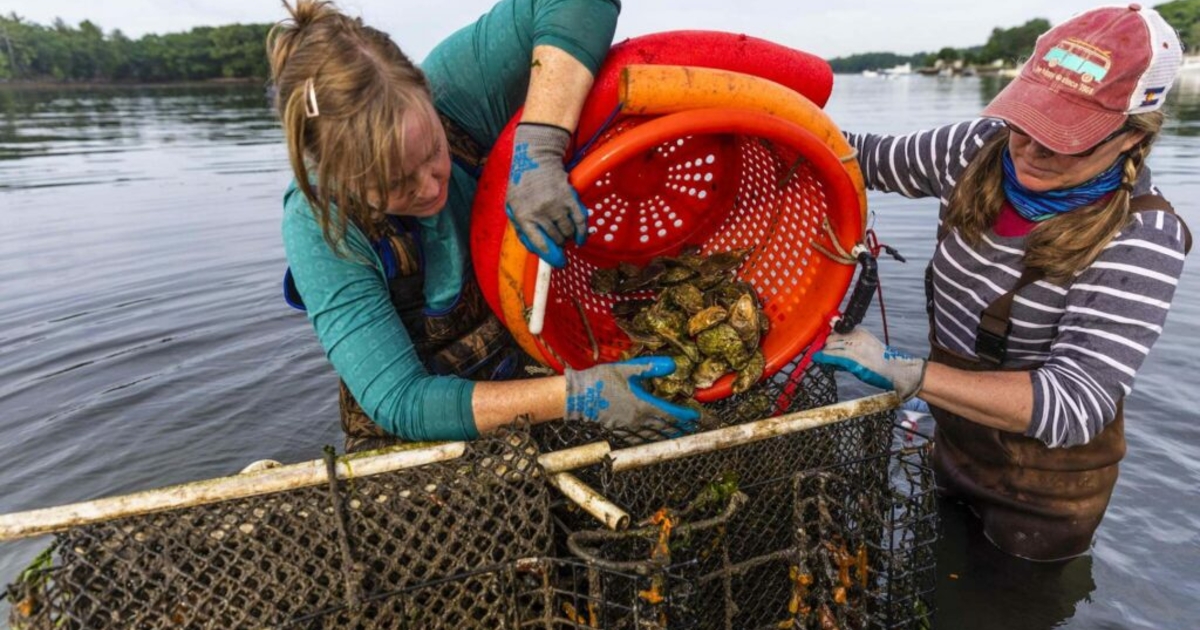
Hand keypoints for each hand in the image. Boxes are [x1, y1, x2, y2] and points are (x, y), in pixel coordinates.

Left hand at [505, 123, 587, 268]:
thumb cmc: (522, 184)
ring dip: (568, 236)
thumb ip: (522, 228)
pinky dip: (582, 232)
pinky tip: (580, 238)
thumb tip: (536, 250)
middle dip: (559, 243)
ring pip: (568, 232)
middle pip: (556, 239)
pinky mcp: (569, 197)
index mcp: (524, 216)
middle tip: (560, 241)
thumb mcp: (512, 206)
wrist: (535, 158)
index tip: (559, 263)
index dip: (551, 257)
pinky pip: (580, 221)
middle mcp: (540, 212)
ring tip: (565, 233)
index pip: (540, 243)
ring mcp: (556, 204)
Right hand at [565, 357, 701, 443]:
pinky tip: (653, 438)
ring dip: (668, 435)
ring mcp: (629, 428)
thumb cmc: (601, 381)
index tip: (696, 415)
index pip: (672, 414)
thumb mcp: (628, 369)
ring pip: (654, 435)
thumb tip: (673, 364)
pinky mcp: (619, 431)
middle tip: (692, 428)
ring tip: (678, 434)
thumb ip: (652, 367)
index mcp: (644, 405)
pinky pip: (640, 439)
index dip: (686, 416)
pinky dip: (651, 439)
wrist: (578, 396)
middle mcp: (639, 421)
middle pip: (666, 427)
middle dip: (681, 427)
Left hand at [813, 328, 926, 401]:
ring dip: (823, 353)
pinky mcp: (852, 359)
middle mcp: (856, 336)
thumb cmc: (880, 360)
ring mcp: (854, 347)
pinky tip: (818, 359)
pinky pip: (832, 356)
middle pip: (831, 337)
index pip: (837, 328)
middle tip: (820, 352)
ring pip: (830, 346)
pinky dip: (823, 357)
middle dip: (824, 345)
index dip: (828, 337)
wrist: (895, 369)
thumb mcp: (866, 345)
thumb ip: (850, 342)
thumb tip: (833, 346)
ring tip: (820, 358)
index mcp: (860, 331)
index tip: (822, 342)